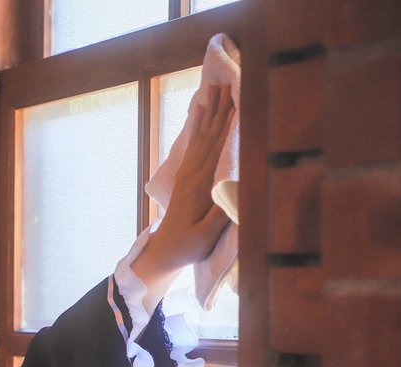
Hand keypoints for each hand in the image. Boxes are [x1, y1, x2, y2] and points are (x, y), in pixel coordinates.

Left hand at [131, 84, 233, 305]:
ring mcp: (187, 173)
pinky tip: (199, 112)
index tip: (235, 100)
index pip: (215, 147)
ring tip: (213, 89)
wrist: (164, 252)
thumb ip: (219, 214)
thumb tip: (235, 188)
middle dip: (217, 108)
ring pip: (201, 136)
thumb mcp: (205, 235)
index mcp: (199, 184)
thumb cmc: (189, 246)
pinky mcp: (186, 176)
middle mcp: (191, 173)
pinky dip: (198, 125)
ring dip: (208, 112)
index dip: (226, 124)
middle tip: (225, 81)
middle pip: (207, 134)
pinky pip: (194, 144)